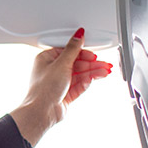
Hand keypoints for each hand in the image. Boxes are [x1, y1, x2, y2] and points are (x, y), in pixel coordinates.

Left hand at [10, 28, 112, 146]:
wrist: (42, 112)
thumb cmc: (44, 88)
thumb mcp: (61, 64)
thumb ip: (73, 49)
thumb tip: (79, 35)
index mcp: (46, 59)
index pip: (68, 51)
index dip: (82, 52)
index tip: (94, 54)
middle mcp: (52, 70)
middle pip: (76, 63)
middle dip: (91, 64)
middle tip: (105, 64)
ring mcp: (58, 83)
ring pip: (79, 74)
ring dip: (92, 73)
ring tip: (105, 72)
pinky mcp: (64, 94)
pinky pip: (78, 85)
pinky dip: (87, 82)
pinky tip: (94, 79)